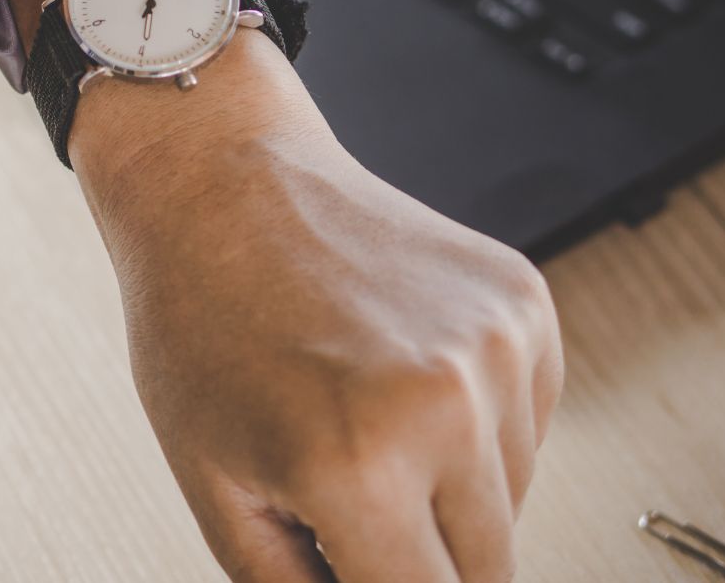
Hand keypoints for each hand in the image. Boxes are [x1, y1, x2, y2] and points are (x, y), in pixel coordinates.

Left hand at [73, 38, 563, 582]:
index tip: (363, 569)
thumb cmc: (197, 324)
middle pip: (485, 571)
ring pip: (512, 499)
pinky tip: (396, 370)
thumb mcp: (216, 486)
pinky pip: (528, 423)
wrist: (218, 181)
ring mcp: (494, 347)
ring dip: (450, 489)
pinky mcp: (524, 303)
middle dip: (417, 557)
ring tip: (358, 415)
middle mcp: (443, 404)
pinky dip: (475, 422)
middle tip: (344, 498)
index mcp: (356, 462)